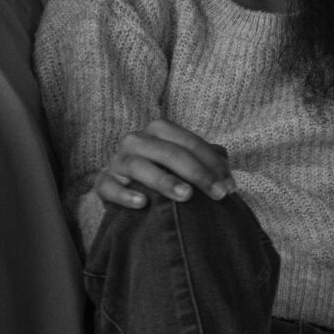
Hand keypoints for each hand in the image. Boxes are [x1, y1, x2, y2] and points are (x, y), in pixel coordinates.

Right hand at [95, 119, 231, 208]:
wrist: (128, 191)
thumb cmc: (164, 174)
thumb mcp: (184, 165)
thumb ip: (207, 162)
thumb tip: (227, 171)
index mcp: (158, 130)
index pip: (188, 142)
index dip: (212, 163)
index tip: (229, 187)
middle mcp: (136, 140)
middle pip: (168, 152)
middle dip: (197, 173)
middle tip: (217, 194)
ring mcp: (117, 161)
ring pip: (139, 166)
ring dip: (164, 180)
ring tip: (186, 196)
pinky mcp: (103, 183)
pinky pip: (109, 186)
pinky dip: (125, 194)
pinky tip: (143, 204)